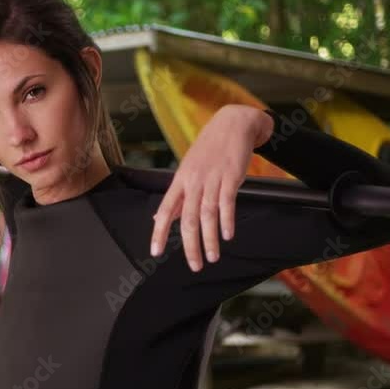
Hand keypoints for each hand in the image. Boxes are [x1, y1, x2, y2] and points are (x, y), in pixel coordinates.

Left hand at [150, 105, 273, 271]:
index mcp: (180, 181)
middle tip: (194, 265)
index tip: (155, 251)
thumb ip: (177, 197)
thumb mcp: (188, 170)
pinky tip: (228, 235)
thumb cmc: (210, 149)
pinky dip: (227, 221)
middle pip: (187, 219)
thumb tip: (160, 218)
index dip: (158, 231)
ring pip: (207, 215)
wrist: (233, 123)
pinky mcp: (230, 177)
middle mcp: (193, 181)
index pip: (165, 210)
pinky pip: (227, 202)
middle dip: (190, 246)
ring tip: (212, 257)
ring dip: (210, 239)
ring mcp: (212, 179)